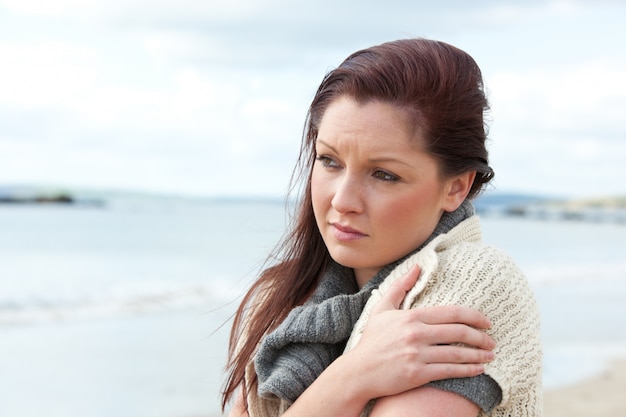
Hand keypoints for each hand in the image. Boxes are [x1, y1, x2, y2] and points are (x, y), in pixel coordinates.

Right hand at [348, 264, 494, 398]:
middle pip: (458, 332)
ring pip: (457, 353)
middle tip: (492, 340)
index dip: (474, 316)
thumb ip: (400, 287)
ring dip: (478, 354)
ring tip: (490, 354)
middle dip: (480, 336)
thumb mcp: (382, 309)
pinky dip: (468, 370)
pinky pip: (450, 371)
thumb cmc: (371, 341)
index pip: (451, 313)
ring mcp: (417, 355)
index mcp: (411, 317)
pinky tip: (479, 369)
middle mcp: (416, 334)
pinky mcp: (418, 374)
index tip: (487, 322)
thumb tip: (417, 266)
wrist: (359, 372)